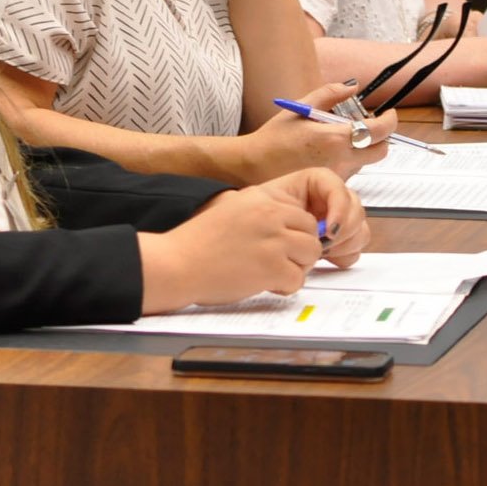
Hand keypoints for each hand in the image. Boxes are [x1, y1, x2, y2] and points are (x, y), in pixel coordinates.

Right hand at [136, 168, 369, 309]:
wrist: (175, 263)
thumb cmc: (199, 243)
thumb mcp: (232, 211)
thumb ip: (263, 214)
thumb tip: (294, 226)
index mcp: (262, 198)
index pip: (302, 214)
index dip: (294, 235)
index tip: (279, 248)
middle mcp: (271, 214)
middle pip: (311, 234)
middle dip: (298, 253)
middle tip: (274, 264)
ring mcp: (273, 240)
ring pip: (311, 255)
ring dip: (294, 269)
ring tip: (267, 274)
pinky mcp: (272, 267)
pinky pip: (297, 280)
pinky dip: (282, 287)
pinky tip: (261, 284)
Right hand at [242, 82, 396, 182]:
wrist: (252, 166)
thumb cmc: (273, 138)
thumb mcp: (300, 107)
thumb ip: (330, 94)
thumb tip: (352, 87)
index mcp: (335, 138)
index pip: (380, 131)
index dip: (390, 120)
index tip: (388, 114)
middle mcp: (341, 160)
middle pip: (381, 151)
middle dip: (379, 137)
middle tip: (365, 127)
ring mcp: (338, 177)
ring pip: (365, 161)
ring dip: (360, 149)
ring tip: (336, 141)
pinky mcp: (331, 187)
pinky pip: (351, 173)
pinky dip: (347, 162)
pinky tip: (326, 155)